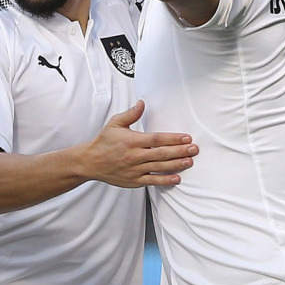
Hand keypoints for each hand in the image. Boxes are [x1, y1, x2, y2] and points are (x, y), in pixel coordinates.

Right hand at [79, 101, 197, 187]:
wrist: (90, 162)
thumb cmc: (104, 142)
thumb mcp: (115, 124)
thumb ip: (131, 114)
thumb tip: (142, 103)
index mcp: (132, 141)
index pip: (157, 139)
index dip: (173, 138)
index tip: (186, 138)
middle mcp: (134, 155)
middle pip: (162, 154)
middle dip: (180, 151)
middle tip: (194, 149)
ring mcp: (135, 169)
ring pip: (160, 168)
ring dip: (176, 165)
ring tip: (190, 162)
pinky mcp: (134, 180)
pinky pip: (153, 181)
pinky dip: (165, 180)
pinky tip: (177, 178)